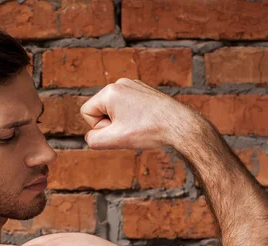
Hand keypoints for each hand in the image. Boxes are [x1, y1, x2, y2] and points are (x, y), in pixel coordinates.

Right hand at [80, 78, 204, 149]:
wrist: (180, 125)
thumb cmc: (149, 130)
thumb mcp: (115, 140)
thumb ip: (93, 140)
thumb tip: (92, 136)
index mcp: (110, 91)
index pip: (87, 112)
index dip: (99, 127)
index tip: (119, 131)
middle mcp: (120, 83)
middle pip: (100, 109)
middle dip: (111, 124)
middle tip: (130, 130)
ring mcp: (133, 85)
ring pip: (114, 109)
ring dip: (122, 122)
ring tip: (139, 126)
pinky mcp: (143, 91)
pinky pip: (127, 106)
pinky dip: (133, 117)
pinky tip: (146, 122)